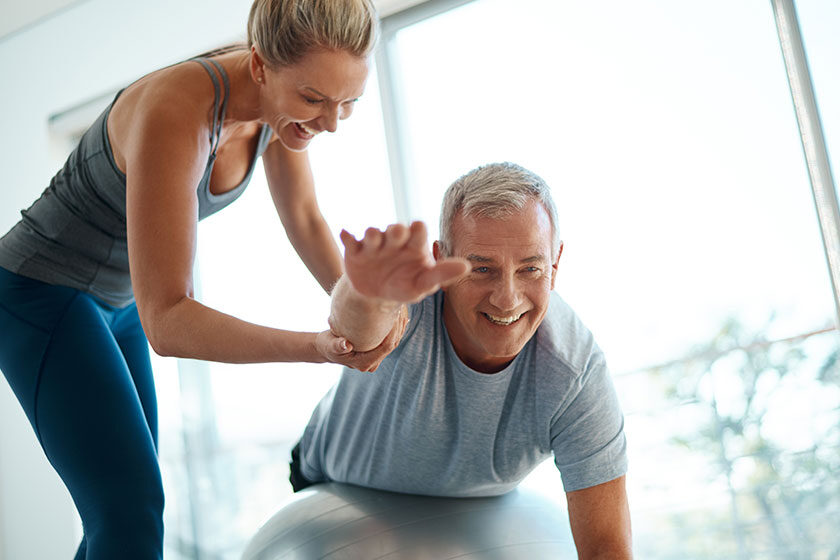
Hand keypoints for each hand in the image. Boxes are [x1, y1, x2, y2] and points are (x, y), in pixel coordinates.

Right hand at [315, 307, 408, 371]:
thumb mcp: (329, 344)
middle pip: (392, 344)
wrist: (327, 348)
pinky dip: (395, 327)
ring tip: (401, 308)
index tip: (394, 315)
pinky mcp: (377, 350)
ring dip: (398, 325)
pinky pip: (390, 339)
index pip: (385, 347)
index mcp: (364, 363)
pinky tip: (400, 314)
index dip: (392, 332)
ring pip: (394, 341)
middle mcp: (373, 362)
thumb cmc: (327, 345)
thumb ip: (337, 346)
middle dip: (397, 326)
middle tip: (399, 308)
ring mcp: (376, 357)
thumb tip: (346, 345)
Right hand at [340, 221, 468, 303]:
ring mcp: (374, 244)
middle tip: (397, 233)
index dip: (417, 230)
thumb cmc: (405, 285)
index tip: (417, 228)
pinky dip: (347, 236)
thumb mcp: (424, 283)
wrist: (377, 296)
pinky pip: (350, 240)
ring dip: (373, 235)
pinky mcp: (355, 250)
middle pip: (395, 229)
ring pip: (373, 233)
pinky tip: (345, 234)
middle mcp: (394, 240)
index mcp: (413, 244)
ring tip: (373, 238)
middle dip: (395, 231)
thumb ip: (443, 274)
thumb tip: (467, 266)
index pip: (418, 231)